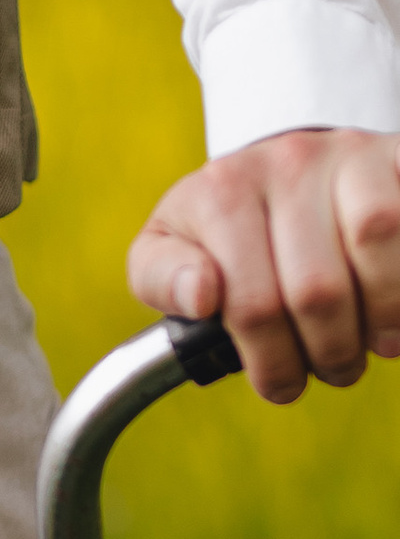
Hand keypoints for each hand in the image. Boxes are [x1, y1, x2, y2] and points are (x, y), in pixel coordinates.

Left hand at [128, 127, 399, 401]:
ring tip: (371, 341)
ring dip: (381, 317)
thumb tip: (199, 297)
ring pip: (374, 241)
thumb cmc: (229, 225)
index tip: (280, 383)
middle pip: (317, 290)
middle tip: (330, 367)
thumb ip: (162, 278)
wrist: (288, 164)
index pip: (252, 303)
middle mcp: (284, 163)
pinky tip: (394, 310)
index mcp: (221, 191)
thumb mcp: (172, 246)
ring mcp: (346, 155)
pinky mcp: (394, 159)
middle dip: (328, 353)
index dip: (273, 362)